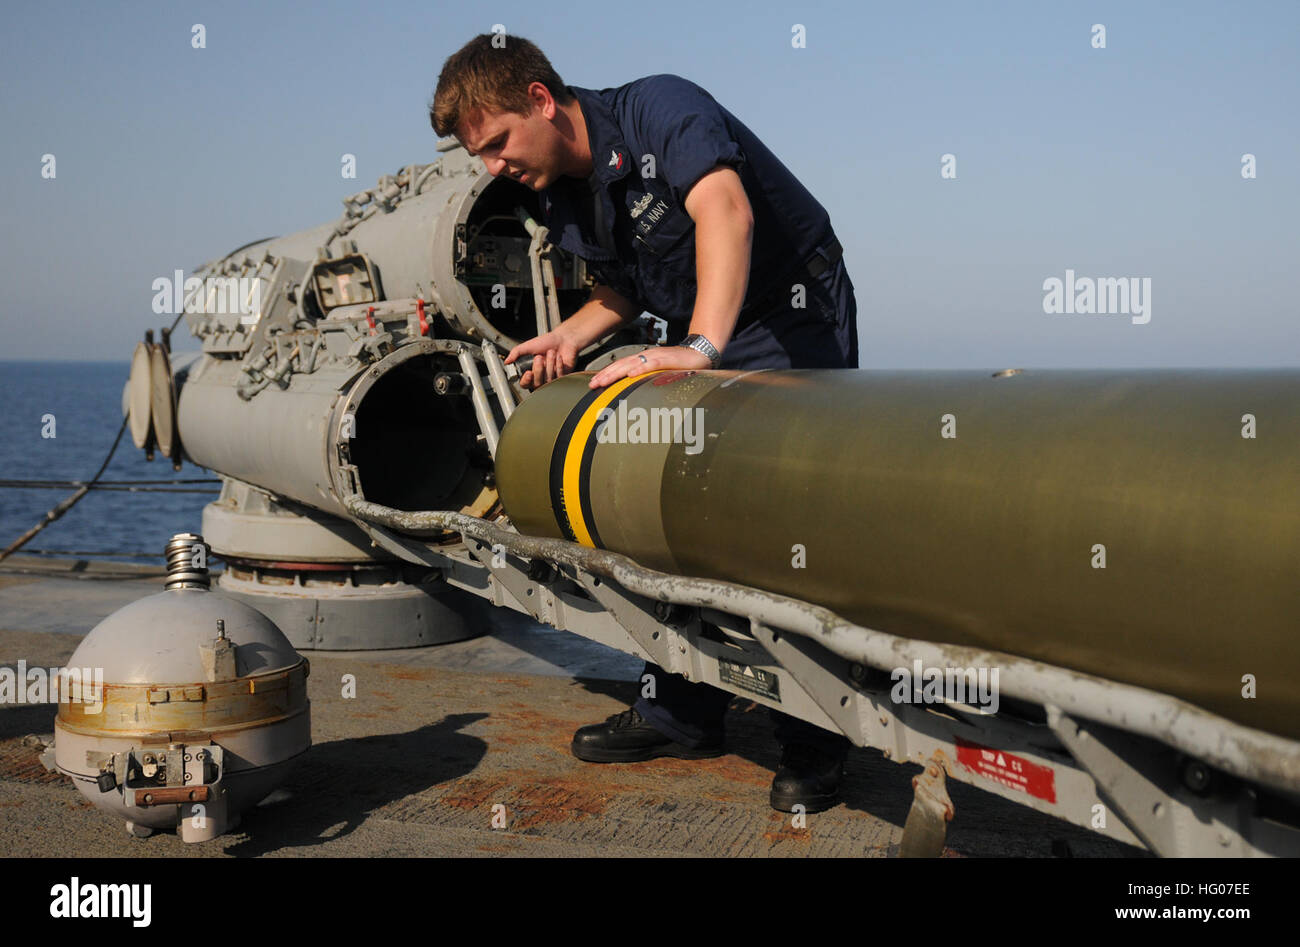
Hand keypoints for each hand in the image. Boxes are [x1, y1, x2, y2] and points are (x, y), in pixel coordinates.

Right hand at [504, 327, 581, 389]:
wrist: (564, 338)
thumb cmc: (547, 342)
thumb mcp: (528, 346)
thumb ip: (516, 353)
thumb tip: (506, 362)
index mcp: (531, 371)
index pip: (525, 383)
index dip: (526, 381)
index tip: (528, 373)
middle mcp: (541, 376)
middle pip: (537, 384)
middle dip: (538, 370)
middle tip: (539, 357)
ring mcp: (552, 378)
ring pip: (548, 381)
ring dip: (549, 364)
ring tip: (551, 353)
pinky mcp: (563, 377)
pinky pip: (559, 377)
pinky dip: (558, 365)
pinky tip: (559, 357)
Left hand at [588, 345, 711, 388]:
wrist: (700, 353)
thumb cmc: (682, 366)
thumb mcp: (662, 376)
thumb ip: (649, 383)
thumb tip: (637, 397)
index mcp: (643, 361)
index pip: (621, 367)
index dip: (607, 375)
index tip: (593, 384)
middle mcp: (646, 357)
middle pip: (620, 365)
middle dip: (605, 375)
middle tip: (591, 385)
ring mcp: (656, 357)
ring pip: (631, 364)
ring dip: (616, 372)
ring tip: (603, 381)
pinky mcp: (667, 359)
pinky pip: (651, 364)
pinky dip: (640, 369)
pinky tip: (631, 375)